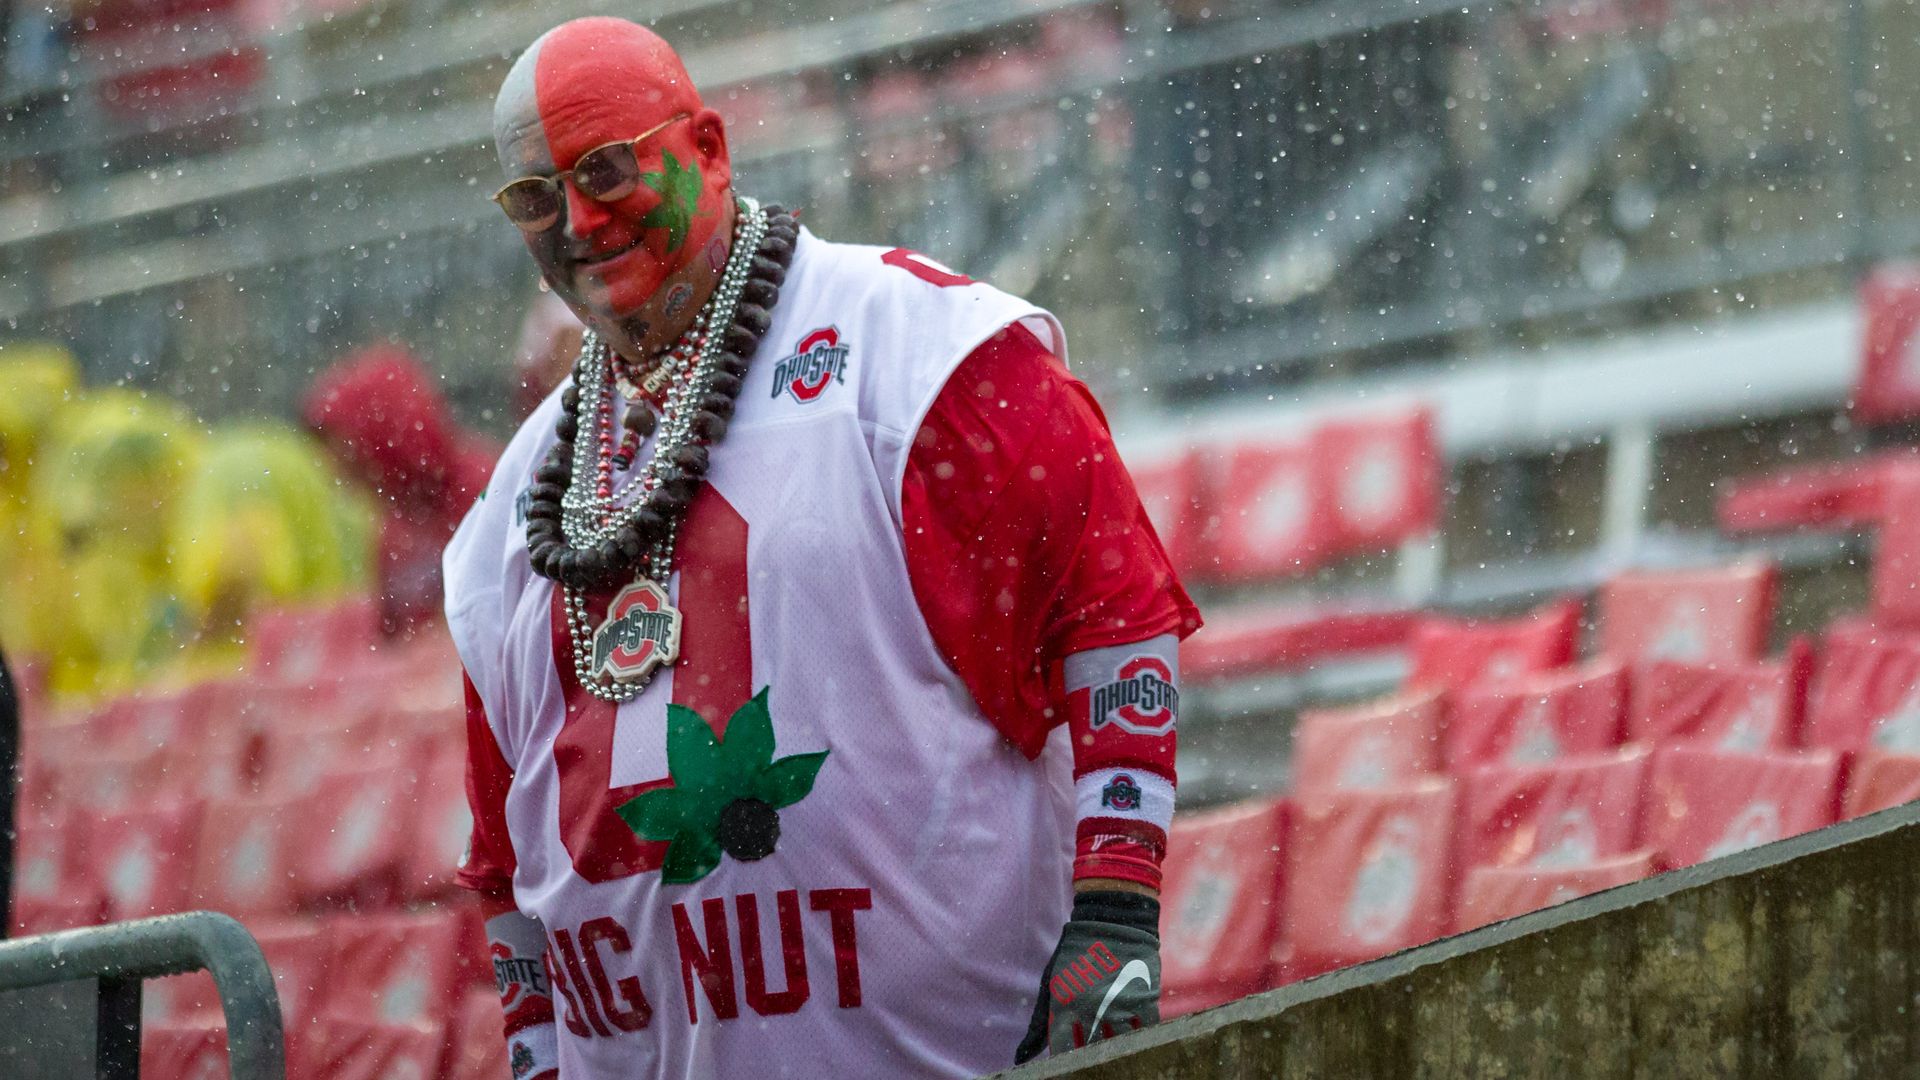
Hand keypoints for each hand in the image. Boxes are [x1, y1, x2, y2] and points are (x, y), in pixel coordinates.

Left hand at [1014, 891, 1160, 1063]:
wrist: (1114, 918)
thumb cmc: (1077, 954)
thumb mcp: (1052, 984)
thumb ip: (1039, 1025)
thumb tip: (1020, 1059)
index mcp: (1064, 1005)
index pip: (1062, 1051)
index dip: (1064, 1064)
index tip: (1068, 1068)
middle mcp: (1091, 1008)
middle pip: (1091, 1053)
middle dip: (1090, 1063)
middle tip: (1091, 1066)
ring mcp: (1120, 1005)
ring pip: (1118, 1046)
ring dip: (1114, 1054)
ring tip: (1111, 1061)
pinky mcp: (1144, 1000)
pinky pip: (1143, 1034)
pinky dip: (1137, 1043)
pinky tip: (1132, 1047)